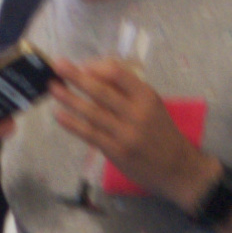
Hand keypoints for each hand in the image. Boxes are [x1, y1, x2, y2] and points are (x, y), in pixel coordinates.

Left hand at [45, 59, 204, 200]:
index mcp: (147, 96)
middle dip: (76, 76)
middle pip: (100, 90)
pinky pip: (90, 134)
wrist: (178, 167)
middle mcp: (137, 112)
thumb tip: (95, 75)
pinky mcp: (116, 151)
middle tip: (57, 65)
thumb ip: (127, 93)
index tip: (82, 65)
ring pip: (92, 112)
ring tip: (53, 87)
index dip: (96, 67)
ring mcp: (126, 133)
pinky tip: (59, 114)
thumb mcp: (152, 106)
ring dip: (69, 98)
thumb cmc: (162, 133)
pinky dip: (72, 123)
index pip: (118, 73)